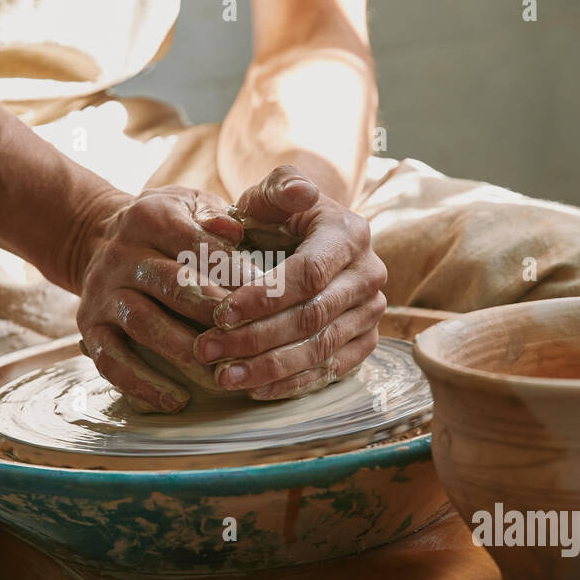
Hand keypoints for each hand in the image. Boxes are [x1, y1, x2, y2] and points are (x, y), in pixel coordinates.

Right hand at [74, 186, 243, 412]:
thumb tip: (235, 230)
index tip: (269, 296)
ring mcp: (102, 294)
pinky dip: (142, 384)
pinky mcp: (89, 329)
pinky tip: (176, 401)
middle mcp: (121, 254)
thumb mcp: (190, 206)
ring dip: (183, 353)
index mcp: (151, 216)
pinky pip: (111, 360)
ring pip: (143, 323)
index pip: (195, 243)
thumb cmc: (167, 228)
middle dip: (213, 313)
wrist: (97, 240)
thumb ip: (217, 215)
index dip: (233, 270)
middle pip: (170, 283)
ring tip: (221, 376)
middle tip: (250, 339)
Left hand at [194, 166, 386, 399]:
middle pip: (312, 316)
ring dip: (270, 367)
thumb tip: (293, 195)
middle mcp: (369, 274)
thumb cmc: (282, 215)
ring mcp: (371, 311)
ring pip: (321, 348)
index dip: (264, 297)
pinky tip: (256, 389)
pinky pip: (332, 369)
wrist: (310, 238)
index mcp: (349, 234)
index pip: (308, 273)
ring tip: (224, 376)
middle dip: (256, 337)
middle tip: (208, 350)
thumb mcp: (274, 193)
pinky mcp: (366, 340)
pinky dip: (294, 382)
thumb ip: (275, 190)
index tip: (220, 313)